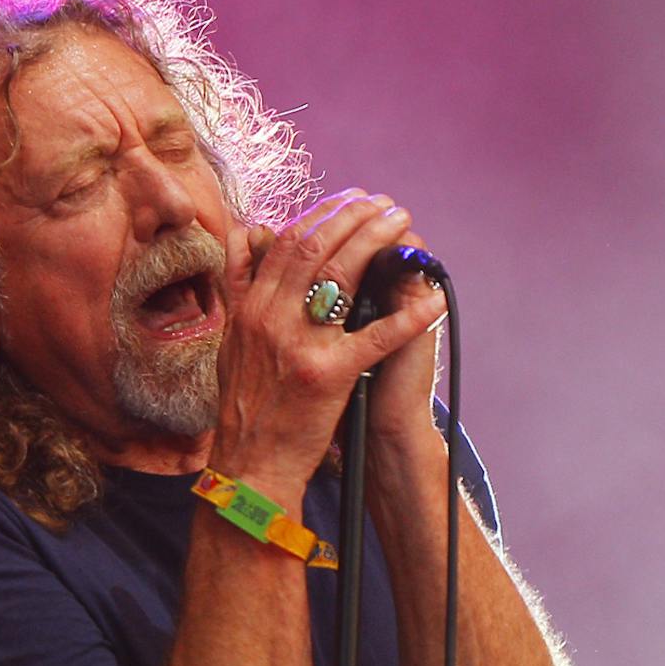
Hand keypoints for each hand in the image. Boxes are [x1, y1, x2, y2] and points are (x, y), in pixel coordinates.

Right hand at [208, 190, 448, 493]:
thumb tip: (251, 233)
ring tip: (404, 226)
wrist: (250, 464)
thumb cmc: (247, 406)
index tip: (352, 200)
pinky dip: (408, 315)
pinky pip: (376, 337)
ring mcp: (299, 345)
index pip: (289, 242)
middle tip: (385, 205)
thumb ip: (241, 285)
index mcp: (251, 308)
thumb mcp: (231, 339)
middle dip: (355, 218)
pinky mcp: (327, 376)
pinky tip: (433, 299)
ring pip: (341, 275)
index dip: (325, 214)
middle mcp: (271, 318)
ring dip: (378, 243)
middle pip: (316, 247)